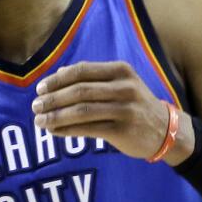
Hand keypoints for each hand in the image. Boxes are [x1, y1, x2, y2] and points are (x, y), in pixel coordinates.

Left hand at [32, 61, 192, 163]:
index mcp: (120, 71)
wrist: (165, 130)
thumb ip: (92, 79)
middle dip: (53, 99)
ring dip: (56, 116)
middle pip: (79, 91)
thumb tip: (57, 76)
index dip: (57, 80)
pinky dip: (67, 130)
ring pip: (81, 111)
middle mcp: (124, 87)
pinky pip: (88, 129)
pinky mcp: (123, 130)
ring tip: (40, 121)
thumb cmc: (135, 105)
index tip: (40, 89)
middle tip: (36, 106)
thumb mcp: (120, 84)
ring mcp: (125, 109)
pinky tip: (55, 131)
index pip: (81, 71)